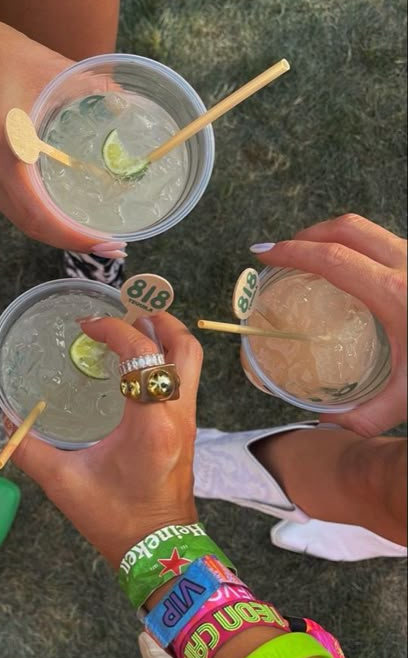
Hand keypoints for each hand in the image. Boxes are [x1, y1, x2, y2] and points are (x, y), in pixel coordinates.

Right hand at [0, 0, 117, 254]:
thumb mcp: (53, 68)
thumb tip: (128, 104)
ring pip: (19, 218)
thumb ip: (94, 87)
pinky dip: (38, 215)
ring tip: (91, 235)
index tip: (109, 243)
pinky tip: (61, 210)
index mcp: (6, 151)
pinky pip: (10, 203)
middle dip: (71, 242)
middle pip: (31, 226)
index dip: (75, 236)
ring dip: (54, 232)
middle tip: (111, 246)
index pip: (40, 215)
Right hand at [11, 312, 202, 565]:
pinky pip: (182, 379)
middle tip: (124, 310)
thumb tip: (6, 420)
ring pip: (191, 361)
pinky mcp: (186, 429)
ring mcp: (187, 420)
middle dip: (157, 320)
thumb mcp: (64, 484)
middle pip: (184, 347)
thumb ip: (30, 450)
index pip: (141, 355)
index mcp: (151, 423)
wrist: (159, 552)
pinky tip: (134, 365)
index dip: (114, 330)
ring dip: (165, 337)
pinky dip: (163, 359)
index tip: (86, 325)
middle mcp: (177, 414)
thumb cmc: (115, 519)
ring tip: (131, 328)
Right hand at [253, 213, 406, 435]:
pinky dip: (359, 249)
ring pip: (369, 232)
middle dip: (308, 234)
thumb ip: (368, 416)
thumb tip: (332, 428)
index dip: (292, 252)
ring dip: (335, 239)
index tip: (263, 253)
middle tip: (283, 253)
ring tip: (312, 262)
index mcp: (396, 294)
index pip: (331, 259)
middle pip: (347, 229)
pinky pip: (386, 244)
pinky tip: (354, 276)